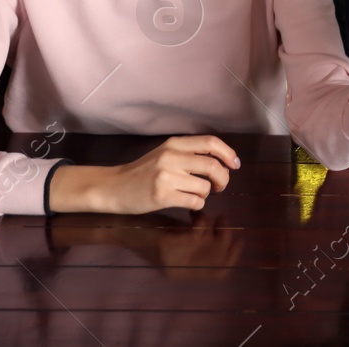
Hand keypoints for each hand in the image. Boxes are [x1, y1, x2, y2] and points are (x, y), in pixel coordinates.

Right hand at [49, 136, 241, 214]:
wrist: (112, 187)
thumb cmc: (143, 171)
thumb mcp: (165, 153)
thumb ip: (189, 153)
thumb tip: (223, 161)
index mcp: (174, 144)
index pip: (211, 143)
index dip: (228, 153)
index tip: (235, 164)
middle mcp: (171, 157)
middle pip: (213, 166)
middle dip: (223, 178)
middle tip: (220, 186)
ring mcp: (166, 177)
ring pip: (204, 187)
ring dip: (206, 194)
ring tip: (196, 194)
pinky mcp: (161, 196)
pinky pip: (194, 202)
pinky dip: (197, 205)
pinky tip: (188, 203)